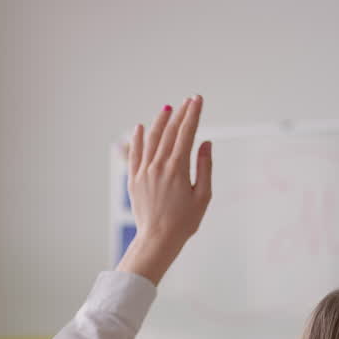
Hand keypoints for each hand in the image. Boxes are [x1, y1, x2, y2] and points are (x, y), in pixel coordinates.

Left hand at [118, 96, 211, 284]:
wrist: (158, 239)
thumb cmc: (185, 221)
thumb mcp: (203, 196)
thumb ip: (205, 167)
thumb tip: (205, 142)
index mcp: (178, 168)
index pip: (187, 133)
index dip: (193, 114)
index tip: (198, 100)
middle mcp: (159, 166)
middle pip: (170, 132)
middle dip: (181, 113)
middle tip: (188, 100)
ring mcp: (144, 171)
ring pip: (151, 139)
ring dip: (160, 122)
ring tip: (168, 109)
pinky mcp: (134, 179)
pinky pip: (134, 154)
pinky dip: (137, 139)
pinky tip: (139, 127)